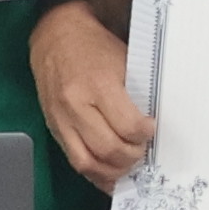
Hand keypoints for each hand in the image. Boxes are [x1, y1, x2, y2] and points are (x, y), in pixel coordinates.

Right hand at [31, 2, 154, 188]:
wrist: (56, 36)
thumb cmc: (96, 47)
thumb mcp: (124, 60)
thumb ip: (137, 92)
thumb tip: (154, 125)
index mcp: (99, 83)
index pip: (127, 125)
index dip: (145, 135)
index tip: (152, 131)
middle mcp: (76, 104)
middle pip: (108, 148)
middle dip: (132, 156)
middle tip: (143, 150)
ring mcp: (61, 119)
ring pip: (87, 162)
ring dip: (113, 171)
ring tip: (128, 164)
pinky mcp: (53, 128)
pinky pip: (73, 161)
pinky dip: (94, 172)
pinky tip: (110, 173)